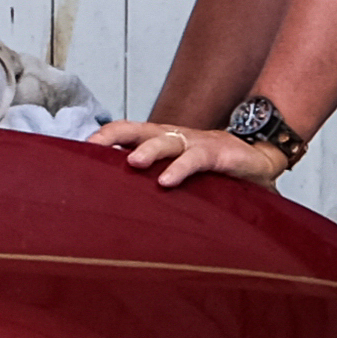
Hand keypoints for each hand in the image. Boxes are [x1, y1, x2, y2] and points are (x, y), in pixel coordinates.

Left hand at [100, 119, 289, 190]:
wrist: (259, 157)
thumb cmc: (212, 168)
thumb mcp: (180, 173)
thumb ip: (154, 183)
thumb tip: (118, 208)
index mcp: (162, 140)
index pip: (126, 132)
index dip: (103, 137)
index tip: (77, 149)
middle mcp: (174, 138)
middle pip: (137, 130)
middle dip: (112, 135)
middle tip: (92, 147)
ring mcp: (195, 143)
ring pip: (165, 141)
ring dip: (147, 150)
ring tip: (132, 163)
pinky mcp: (218, 154)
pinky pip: (195, 159)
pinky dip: (180, 168)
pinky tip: (166, 182)